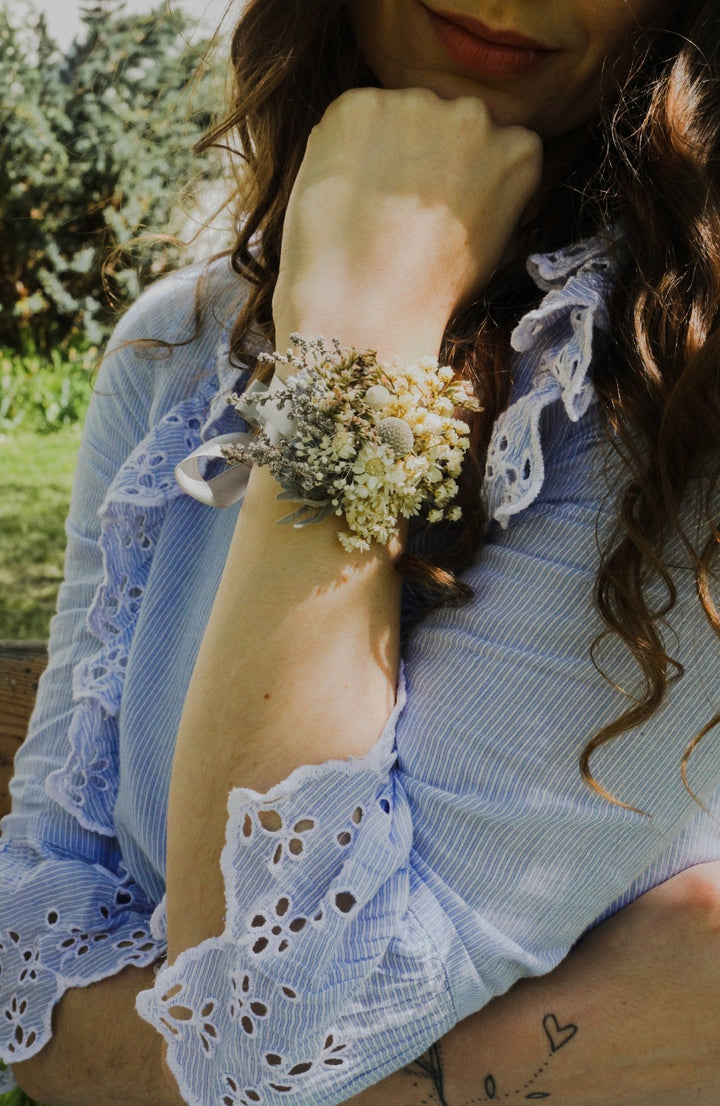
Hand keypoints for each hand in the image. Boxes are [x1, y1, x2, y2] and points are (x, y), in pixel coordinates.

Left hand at [272, 86, 542, 362]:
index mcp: (519, 148)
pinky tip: (343, 194)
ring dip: (380, 148)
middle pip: (441, 120)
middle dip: (420, 152)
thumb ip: (490, 190)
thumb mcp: (491, 243)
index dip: (455, 174)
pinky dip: (340, 148)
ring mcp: (416, 103)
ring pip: (394, 116)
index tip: (439, 205)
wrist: (369, 304)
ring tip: (367, 207)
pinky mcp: (359, 104)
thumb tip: (469, 175)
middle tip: (396, 208)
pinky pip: (349, 118)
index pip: (487, 141)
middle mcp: (475, 114)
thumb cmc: (429, 292)